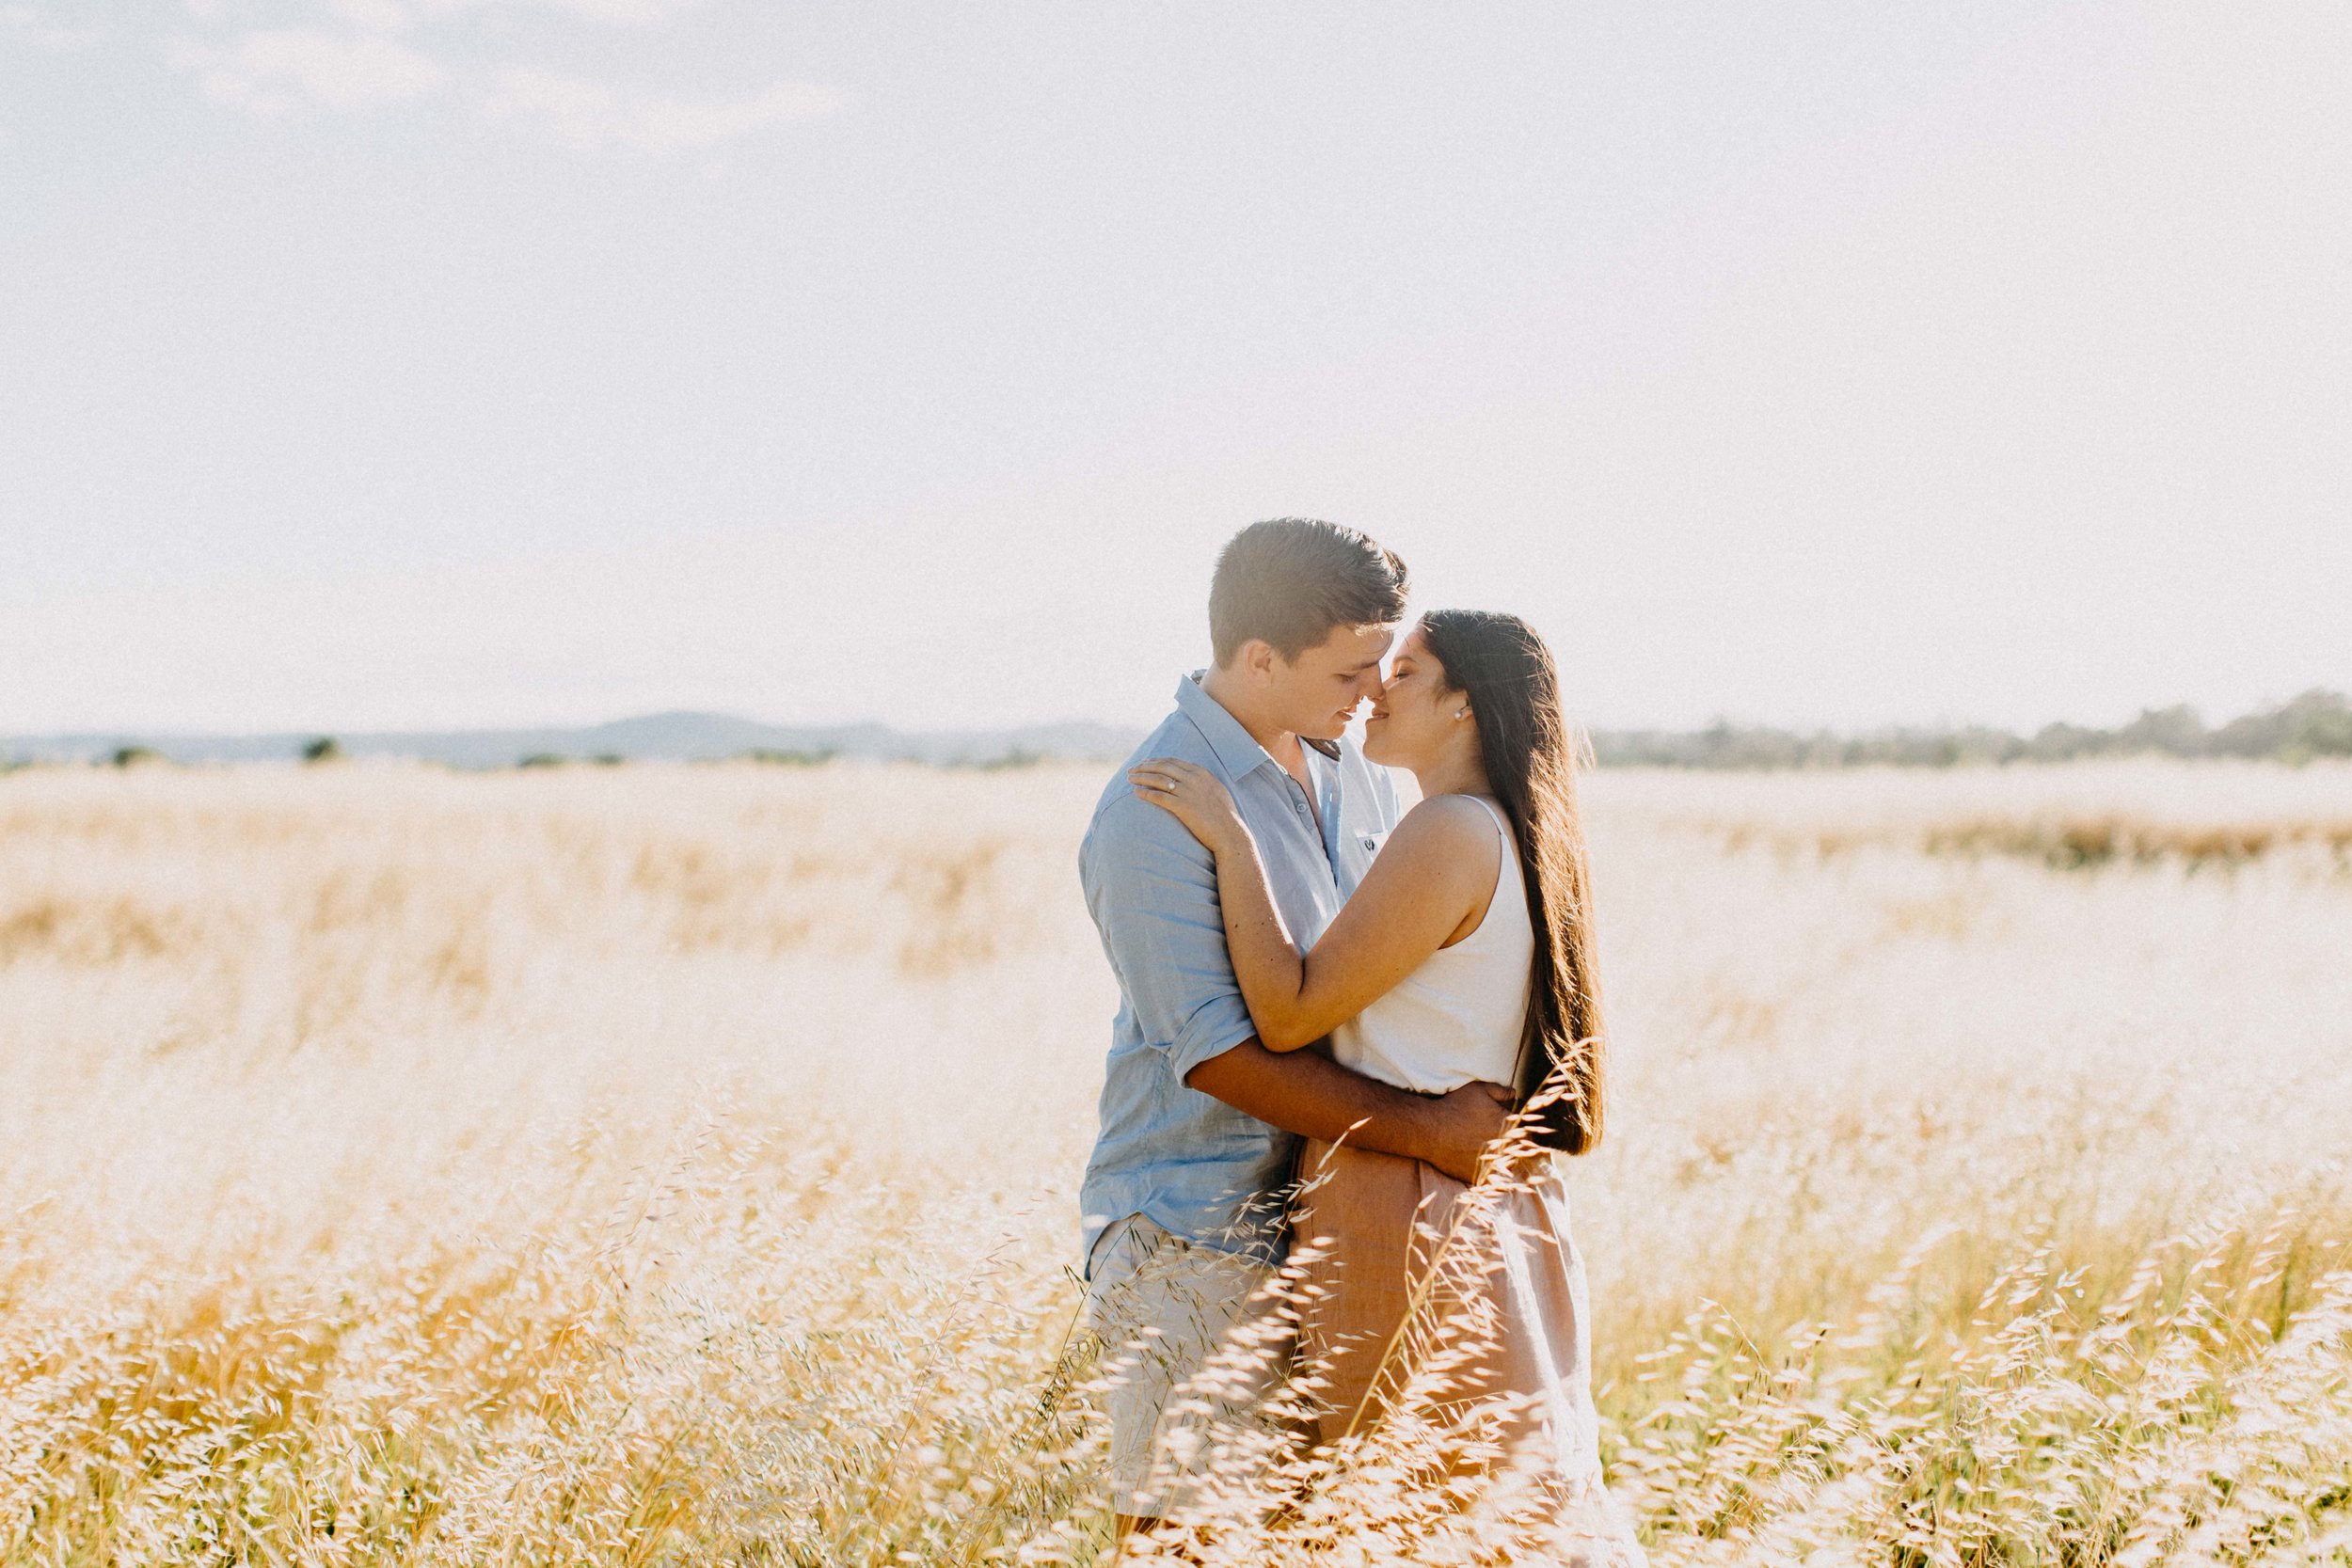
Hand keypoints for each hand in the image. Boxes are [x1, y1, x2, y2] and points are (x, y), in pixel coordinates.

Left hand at [1129, 757, 1247, 853]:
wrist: (1230, 833)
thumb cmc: (1225, 816)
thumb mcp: (1217, 790)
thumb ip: (1204, 780)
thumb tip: (1193, 773)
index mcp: (1201, 773)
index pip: (1173, 761)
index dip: (1156, 761)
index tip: (1145, 763)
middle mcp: (1194, 779)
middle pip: (1163, 766)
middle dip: (1144, 766)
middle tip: (1132, 769)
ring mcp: (1188, 792)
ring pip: (1158, 779)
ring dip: (1141, 777)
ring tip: (1130, 779)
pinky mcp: (1183, 806)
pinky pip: (1159, 796)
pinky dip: (1145, 793)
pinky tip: (1136, 793)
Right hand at [1419, 1080, 1514, 1184]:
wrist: (1431, 1129)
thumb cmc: (1455, 1107)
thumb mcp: (1479, 1090)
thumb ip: (1500, 1091)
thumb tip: (1514, 1093)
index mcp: (1509, 1126)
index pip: (1528, 1133)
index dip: (1522, 1131)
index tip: (1513, 1131)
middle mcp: (1505, 1147)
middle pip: (1518, 1152)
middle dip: (1512, 1146)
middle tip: (1498, 1141)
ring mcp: (1492, 1164)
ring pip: (1506, 1166)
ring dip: (1501, 1160)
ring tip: (1489, 1152)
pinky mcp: (1479, 1176)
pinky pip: (1489, 1177)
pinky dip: (1486, 1172)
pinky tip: (1477, 1161)